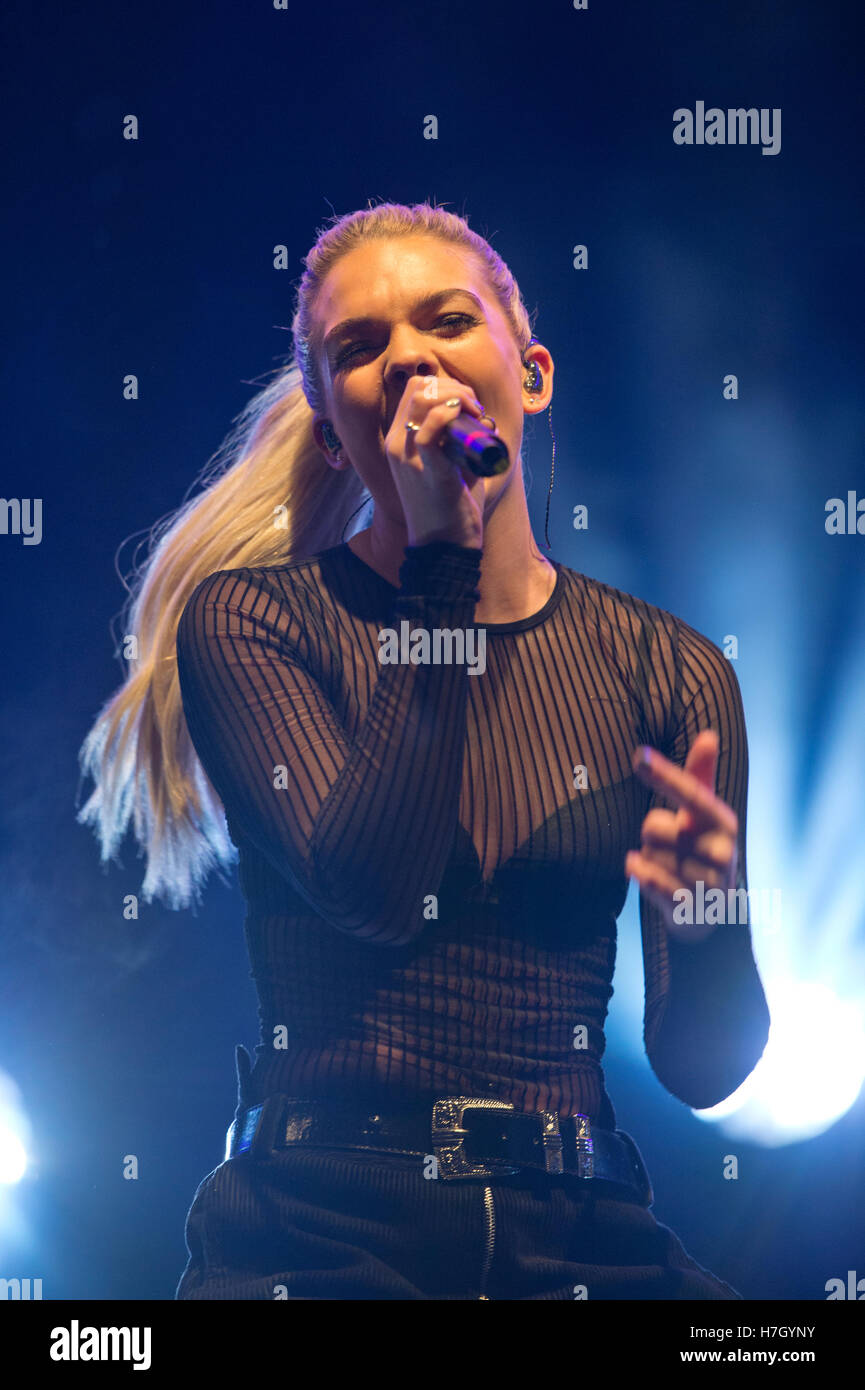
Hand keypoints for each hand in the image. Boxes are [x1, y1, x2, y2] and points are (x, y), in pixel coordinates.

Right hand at [384, 374, 486, 548]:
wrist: (444, 545)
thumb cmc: (450, 507)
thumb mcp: (448, 467)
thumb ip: (457, 443)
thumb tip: (484, 421)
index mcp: (398, 442)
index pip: (414, 390)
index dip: (445, 385)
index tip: (470, 404)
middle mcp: (397, 444)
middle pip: (418, 386)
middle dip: (454, 387)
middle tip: (476, 408)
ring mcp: (407, 455)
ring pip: (424, 398)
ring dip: (458, 396)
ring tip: (477, 415)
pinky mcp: (426, 467)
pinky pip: (433, 424)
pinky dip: (453, 413)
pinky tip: (471, 421)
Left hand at [625, 729, 737, 943]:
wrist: (710, 911)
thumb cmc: (701, 847)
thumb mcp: (703, 813)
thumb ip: (700, 775)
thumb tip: (708, 734)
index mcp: (723, 821)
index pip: (689, 792)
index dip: (664, 774)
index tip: (639, 755)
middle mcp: (721, 851)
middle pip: (652, 825)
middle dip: (652, 835)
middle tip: (673, 847)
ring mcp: (706, 882)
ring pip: (646, 852)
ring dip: (649, 858)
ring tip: (671, 868)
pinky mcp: (688, 906)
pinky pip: (646, 878)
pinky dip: (640, 874)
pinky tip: (648, 876)